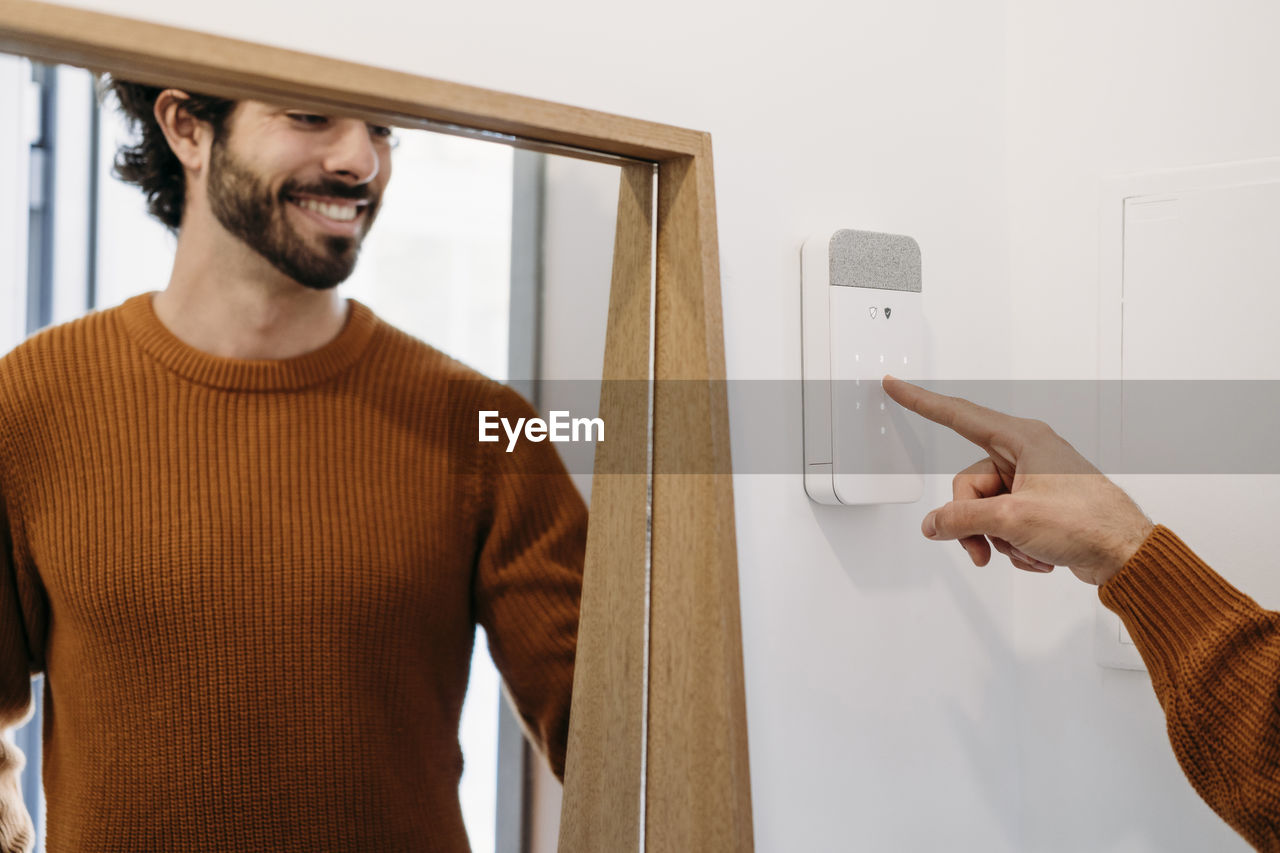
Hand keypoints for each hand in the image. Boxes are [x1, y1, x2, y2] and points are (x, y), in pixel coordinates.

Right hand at [882, 375, 1155, 585]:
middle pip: (969, 483)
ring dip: (997, 537)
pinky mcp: (1039, 505)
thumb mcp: (1011, 519)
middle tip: (984, 545)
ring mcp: (1033, 481)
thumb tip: (933, 524)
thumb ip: (961, 519)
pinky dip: (1013, 544)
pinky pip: (1003, 522)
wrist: (1125, 554)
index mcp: (1021, 439)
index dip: (921, 401)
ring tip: (1023, 550)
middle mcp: (1026, 454)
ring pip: (985, 508)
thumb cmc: (1087, 522)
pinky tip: (1036, 554)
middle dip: (973, 521)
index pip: (958, 415)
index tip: (895, 386)